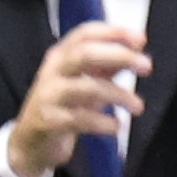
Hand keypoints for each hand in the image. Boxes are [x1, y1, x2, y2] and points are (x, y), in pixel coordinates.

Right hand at [4, 22, 150, 176]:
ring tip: (137, 106)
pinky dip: (104, 123)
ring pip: (87, 87)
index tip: (141, 40)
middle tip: (146, 65)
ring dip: (119, 95)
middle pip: (85, 54)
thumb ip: (107, 65)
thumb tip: (136, 49)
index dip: (114, 32)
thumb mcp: (84, 81)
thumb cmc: (60, 107)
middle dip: (120, 56)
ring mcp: (48, 96)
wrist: (29, 143)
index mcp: (60, 57)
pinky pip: (81, 119)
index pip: (86, 34)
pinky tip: (117, 127)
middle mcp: (52, 72)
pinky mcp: (48, 121)